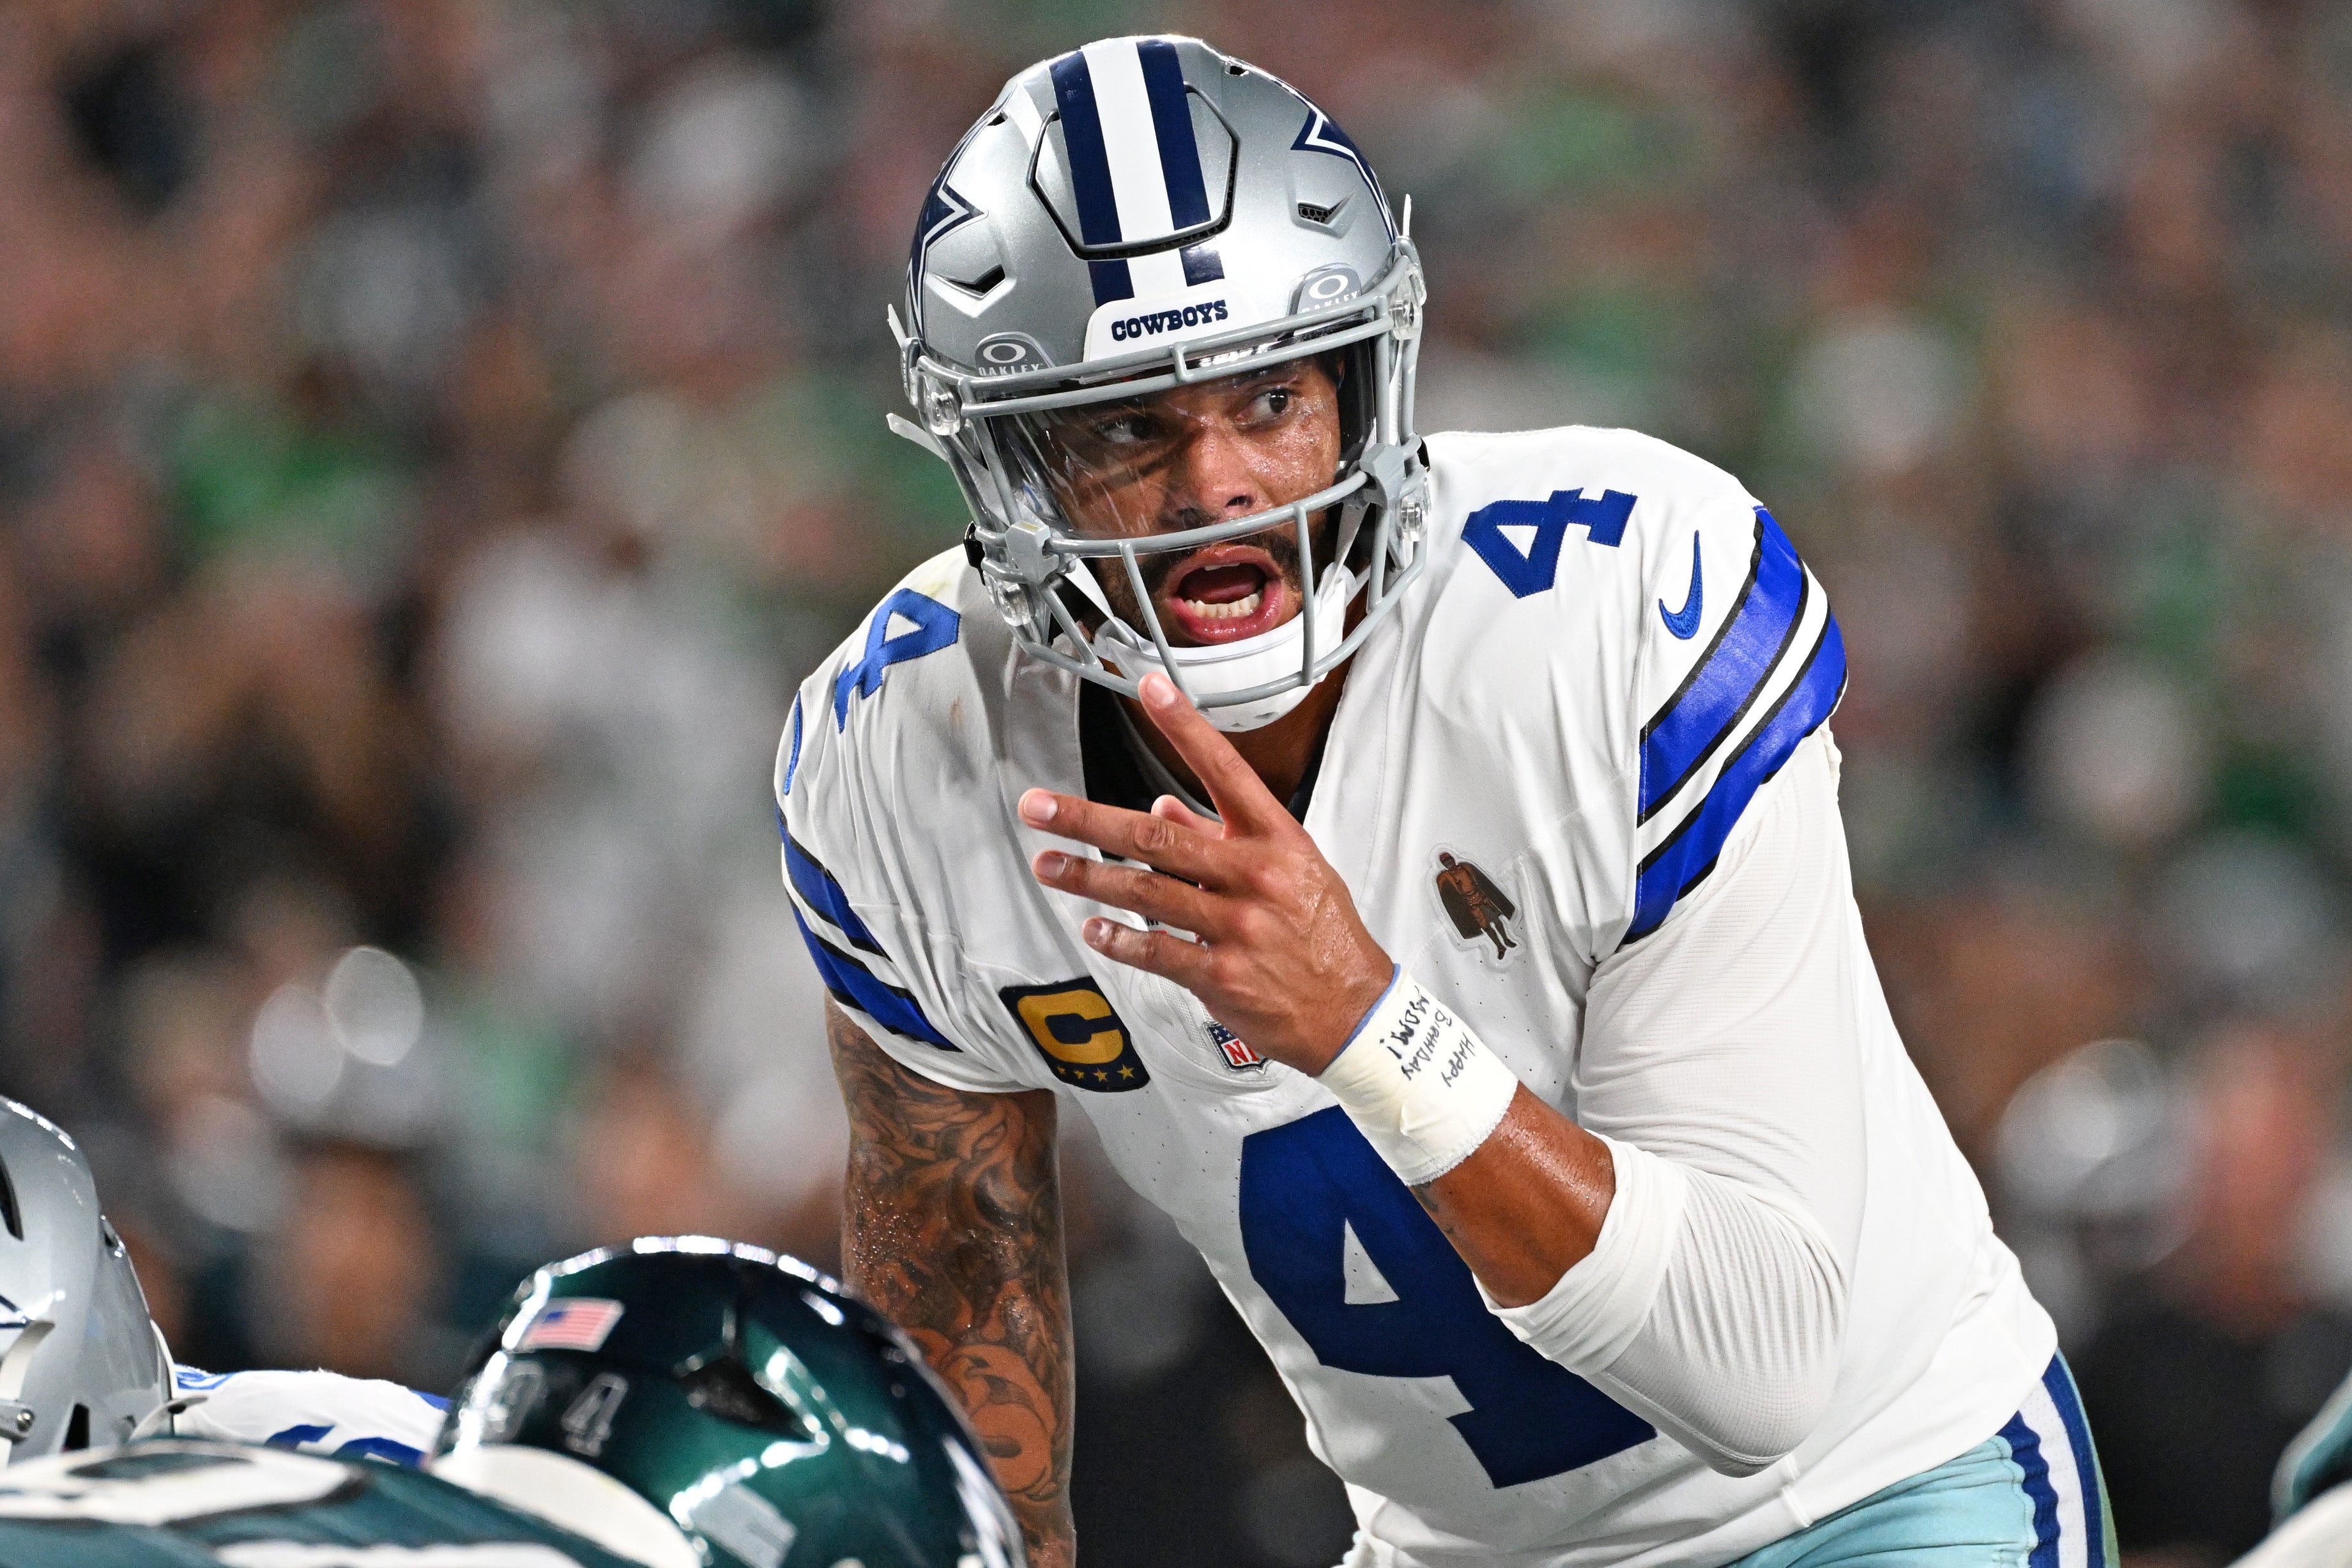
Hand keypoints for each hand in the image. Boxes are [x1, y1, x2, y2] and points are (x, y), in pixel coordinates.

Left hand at [1019, 673, 1391, 1074]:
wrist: (1354, 1011)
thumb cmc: (1322, 935)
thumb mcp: (1291, 870)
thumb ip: (1222, 836)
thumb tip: (1160, 807)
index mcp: (1277, 840)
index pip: (1225, 770)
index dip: (1185, 728)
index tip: (1149, 690)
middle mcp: (1255, 876)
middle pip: (1158, 836)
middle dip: (1088, 820)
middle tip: (1039, 807)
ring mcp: (1237, 928)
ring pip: (1146, 892)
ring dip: (1088, 878)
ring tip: (1047, 865)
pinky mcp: (1222, 976)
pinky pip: (1157, 951)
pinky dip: (1119, 939)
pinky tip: (1093, 928)